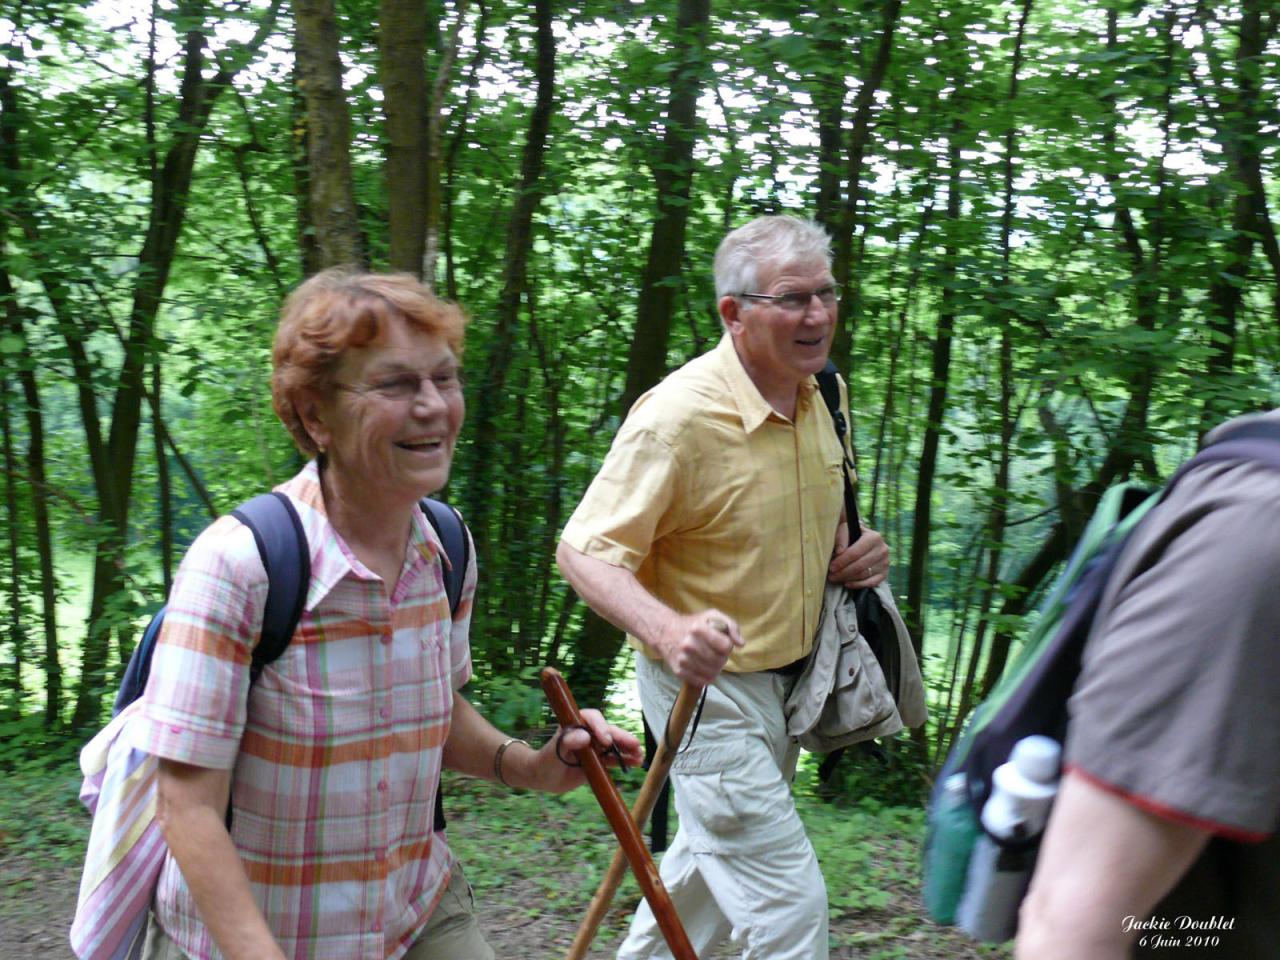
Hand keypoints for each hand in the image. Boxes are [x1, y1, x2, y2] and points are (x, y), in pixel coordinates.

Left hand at [527, 709, 643, 794]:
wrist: (544, 777)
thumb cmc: (545, 760)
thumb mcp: (554, 752)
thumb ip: (567, 743)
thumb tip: (584, 736)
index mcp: (576, 724)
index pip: (592, 719)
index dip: (601, 727)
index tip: (606, 741)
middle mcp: (588, 732)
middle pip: (608, 731)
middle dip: (622, 738)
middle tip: (635, 745)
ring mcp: (595, 747)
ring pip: (615, 745)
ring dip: (628, 749)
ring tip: (640, 756)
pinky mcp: (599, 760)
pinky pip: (614, 759)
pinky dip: (625, 760)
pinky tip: (636, 763)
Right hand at [653, 609, 743, 686]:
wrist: (665, 632)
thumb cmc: (693, 624)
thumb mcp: (712, 616)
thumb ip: (731, 626)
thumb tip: (741, 644)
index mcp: (698, 628)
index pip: (725, 646)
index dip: (727, 646)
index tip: (722, 643)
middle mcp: (689, 644)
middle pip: (720, 661)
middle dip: (722, 658)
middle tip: (717, 653)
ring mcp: (683, 659)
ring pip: (712, 673)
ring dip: (716, 668)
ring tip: (711, 661)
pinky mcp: (679, 671)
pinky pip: (702, 681)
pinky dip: (707, 677)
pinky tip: (704, 668)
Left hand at [829, 524, 889, 588]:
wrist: (865, 540)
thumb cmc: (852, 535)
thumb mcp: (846, 529)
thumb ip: (841, 535)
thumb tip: (839, 551)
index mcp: (874, 537)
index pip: (855, 553)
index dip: (841, 561)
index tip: (830, 567)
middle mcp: (882, 549)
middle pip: (860, 565)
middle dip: (843, 572)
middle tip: (831, 576)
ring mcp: (885, 562)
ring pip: (864, 575)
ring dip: (848, 578)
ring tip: (836, 578)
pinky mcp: (885, 573)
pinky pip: (871, 583)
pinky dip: (858, 585)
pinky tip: (847, 584)